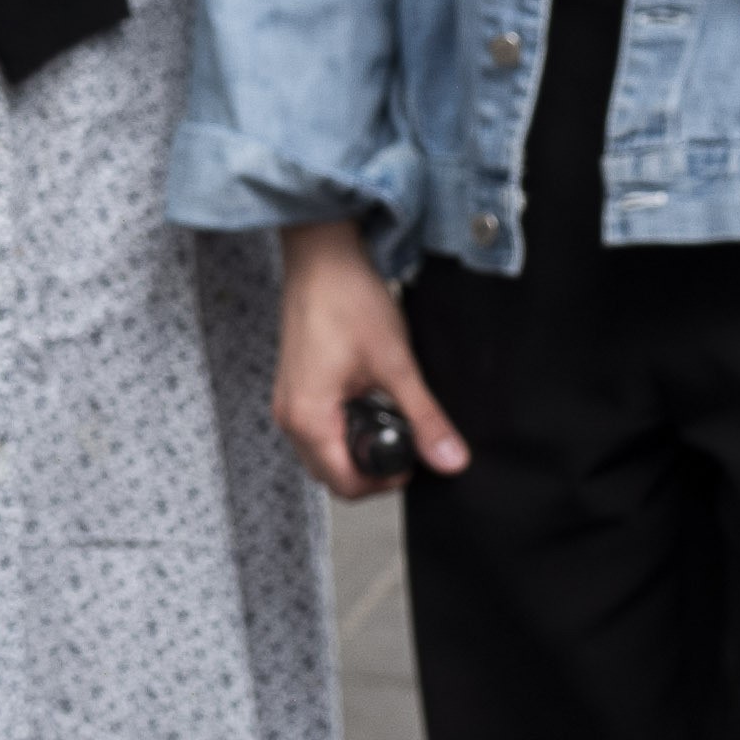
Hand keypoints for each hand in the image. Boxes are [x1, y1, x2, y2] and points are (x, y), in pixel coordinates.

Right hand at [269, 219, 467, 497]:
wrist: (323, 255)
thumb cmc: (347, 299)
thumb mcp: (396, 365)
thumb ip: (424, 418)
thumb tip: (450, 458)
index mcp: (309, 418)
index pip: (345, 484)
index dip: (385, 482)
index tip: (414, 459)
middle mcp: (291, 416)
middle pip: (331, 474)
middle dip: (372, 468)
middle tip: (406, 441)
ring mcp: (290, 402)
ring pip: (324, 453)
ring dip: (358, 448)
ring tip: (389, 419)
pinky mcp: (296, 387)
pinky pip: (319, 428)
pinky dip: (345, 428)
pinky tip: (369, 401)